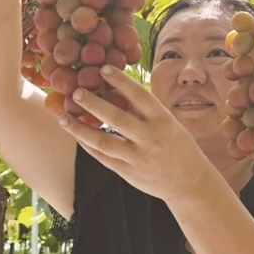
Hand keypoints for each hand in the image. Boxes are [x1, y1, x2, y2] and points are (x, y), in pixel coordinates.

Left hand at [56, 66, 215, 202]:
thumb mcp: (169, 123)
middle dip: (93, 104)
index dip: (121, 82)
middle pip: (116, 118)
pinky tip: (76, 134)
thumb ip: (145, 111)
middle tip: (75, 92)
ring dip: (80, 128)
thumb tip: (118, 90)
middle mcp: (150, 138)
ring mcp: (137, 157)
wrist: (189, 183)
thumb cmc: (179, 147)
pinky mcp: (127, 173)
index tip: (104, 69)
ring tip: (63, 117)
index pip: (140, 96)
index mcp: (163, 121)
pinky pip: (102, 157)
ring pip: (102, 141)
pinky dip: (87, 145)